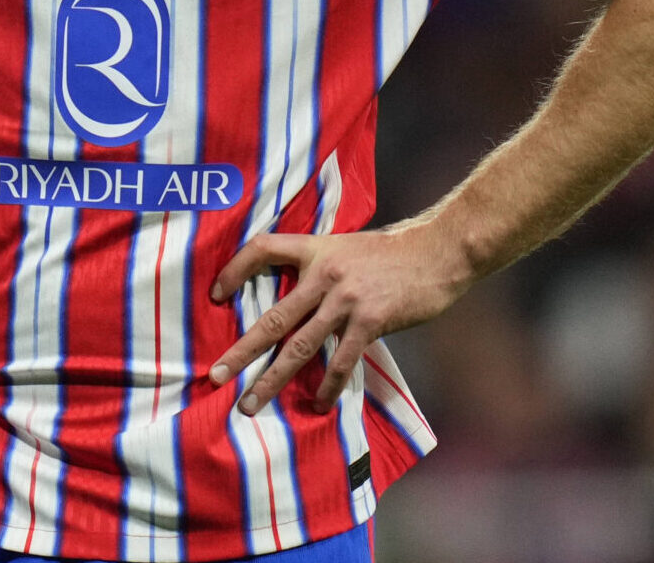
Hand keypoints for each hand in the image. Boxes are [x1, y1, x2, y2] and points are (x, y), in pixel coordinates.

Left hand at [208, 222, 471, 414]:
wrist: (439, 252)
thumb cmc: (395, 252)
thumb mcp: (349, 248)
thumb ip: (322, 268)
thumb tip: (299, 295)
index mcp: (316, 250)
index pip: (263, 249)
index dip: (235, 270)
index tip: (215, 294)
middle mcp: (325, 274)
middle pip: (273, 317)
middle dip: (242, 351)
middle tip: (215, 375)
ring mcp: (346, 300)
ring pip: (300, 347)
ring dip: (272, 380)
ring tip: (250, 404)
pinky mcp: (370, 321)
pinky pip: (341, 361)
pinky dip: (328, 386)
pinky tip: (317, 404)